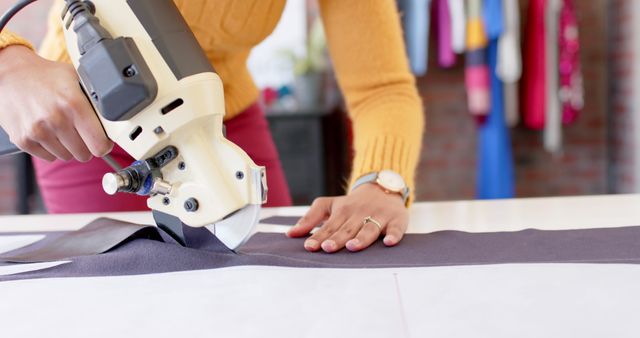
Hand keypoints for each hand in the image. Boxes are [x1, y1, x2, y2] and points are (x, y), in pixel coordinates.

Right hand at [0, 46, 112, 161]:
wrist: (9, 74)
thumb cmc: (46, 76)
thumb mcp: (76, 78)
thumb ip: (95, 98)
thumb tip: (115, 116)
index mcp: (73, 104)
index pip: (99, 145)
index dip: (104, 144)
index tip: (102, 140)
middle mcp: (56, 119)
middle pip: (85, 154)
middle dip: (86, 145)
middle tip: (80, 132)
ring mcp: (37, 131)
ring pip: (67, 157)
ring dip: (68, 147)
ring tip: (62, 128)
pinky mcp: (23, 140)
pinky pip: (48, 157)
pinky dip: (51, 149)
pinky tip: (49, 132)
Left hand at [287, 183, 408, 252]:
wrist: (383, 187)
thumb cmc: (353, 204)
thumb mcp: (330, 205)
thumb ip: (311, 218)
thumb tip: (290, 234)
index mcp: (343, 211)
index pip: (329, 226)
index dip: (319, 236)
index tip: (309, 246)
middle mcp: (360, 214)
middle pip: (347, 229)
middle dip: (337, 239)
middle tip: (327, 248)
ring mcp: (379, 216)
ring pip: (369, 228)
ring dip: (361, 238)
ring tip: (352, 246)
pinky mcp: (397, 220)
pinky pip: (396, 229)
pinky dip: (393, 235)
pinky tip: (388, 243)